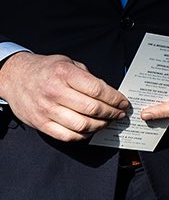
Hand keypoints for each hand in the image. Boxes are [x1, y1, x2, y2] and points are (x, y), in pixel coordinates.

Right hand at [0, 52, 128, 141]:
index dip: (115, 98)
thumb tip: (109, 93)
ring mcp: (46, 110)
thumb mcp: (68, 63)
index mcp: (65, 74)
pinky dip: (83, 135)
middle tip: (119, 114)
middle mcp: (55, 92)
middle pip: (92, 109)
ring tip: (107, 122)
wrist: (15, 77)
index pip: (98, 90)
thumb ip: (88, 77)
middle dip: (112, 113)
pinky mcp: (40, 124)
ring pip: (82, 125)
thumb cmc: (46, 70)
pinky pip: (67, 136)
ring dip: (100, 125)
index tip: (123, 102)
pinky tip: (90, 130)